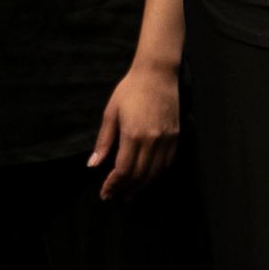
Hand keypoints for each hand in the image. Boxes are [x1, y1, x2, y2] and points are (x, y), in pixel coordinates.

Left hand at [89, 60, 179, 199]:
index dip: (113, 185)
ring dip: (141, 186)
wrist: (157, 73)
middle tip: (115, 196)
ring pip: (154, 172)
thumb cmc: (130, 89)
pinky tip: (147, 177)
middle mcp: (152, 140)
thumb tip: (93, 165)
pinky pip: (167, 162)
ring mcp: (166, 139)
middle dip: (125, 189)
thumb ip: (104, 141)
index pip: (123, 171)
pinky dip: (156, 174)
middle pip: (139, 176)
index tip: (105, 193)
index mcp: (133, 135)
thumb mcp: (111, 113)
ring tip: (129, 193)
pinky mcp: (175, 135)